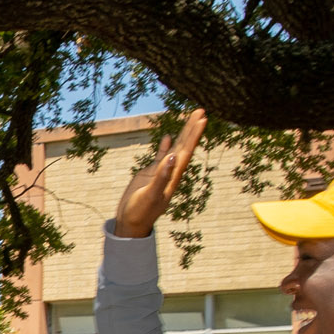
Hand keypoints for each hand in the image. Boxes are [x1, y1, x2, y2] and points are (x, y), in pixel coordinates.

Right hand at [113, 108, 207, 238]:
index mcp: (173, 176)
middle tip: (201, 110)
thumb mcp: (151, 195)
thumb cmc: (140, 212)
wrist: (131, 222)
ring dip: (183, 134)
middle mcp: (171, 172)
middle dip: (192, 129)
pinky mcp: (151, 173)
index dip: (194, 135)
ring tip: (191, 118)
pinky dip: (166, 145)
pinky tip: (168, 136)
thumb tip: (173, 156)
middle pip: (184, 146)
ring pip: (175, 148)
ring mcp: (162, 172)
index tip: (202, 119)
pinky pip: (161, 156)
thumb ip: (162, 176)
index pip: (186, 151)